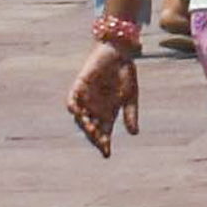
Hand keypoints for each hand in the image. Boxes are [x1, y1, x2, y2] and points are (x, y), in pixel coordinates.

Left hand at [67, 34, 140, 153]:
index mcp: (108, 114)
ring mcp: (86, 100)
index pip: (103, 134)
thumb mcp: (131, 96)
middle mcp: (95, 110)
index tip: (107, 154)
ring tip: (91, 129)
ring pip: (81, 118)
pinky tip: (76, 111)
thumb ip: (130, 113)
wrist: (120, 52)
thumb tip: (134, 133)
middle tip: (99, 141)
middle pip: (91, 129)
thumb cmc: (126, 74)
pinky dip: (73, 106)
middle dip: (94, 137)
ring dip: (84, 124)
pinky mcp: (79, 87)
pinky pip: (72, 100)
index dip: (103, 144)